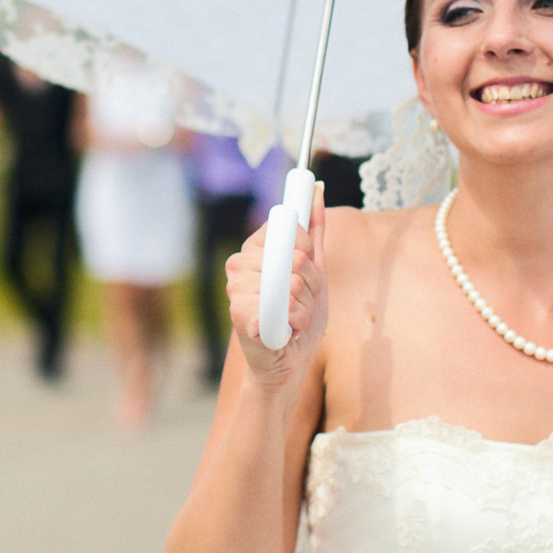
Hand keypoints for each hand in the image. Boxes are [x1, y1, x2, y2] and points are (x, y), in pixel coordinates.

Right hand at [227, 186, 327, 397]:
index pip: (287, 226)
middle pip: (296, 256)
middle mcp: (238, 265)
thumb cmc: (298, 318)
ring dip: (305, 307)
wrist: (287, 363)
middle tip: (300, 303)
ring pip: (293, 284)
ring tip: (293, 320)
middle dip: (310, 284)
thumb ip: (314, 232)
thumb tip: (316, 189)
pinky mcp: (240, 314)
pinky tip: (285, 331)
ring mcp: (236, 289)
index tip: (305, 269)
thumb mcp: (314, 271)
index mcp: (253, 250)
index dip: (305, 250)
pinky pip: (283, 305)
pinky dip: (295, 322)